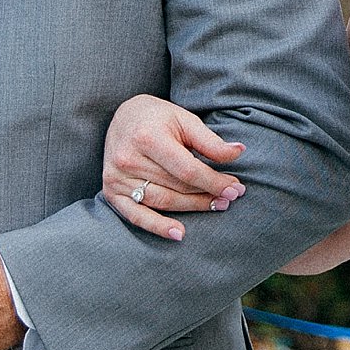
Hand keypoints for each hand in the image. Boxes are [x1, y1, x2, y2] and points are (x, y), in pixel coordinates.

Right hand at [100, 94, 246, 240]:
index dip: (214, 181)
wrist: (123, 116)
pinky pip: (135, 215)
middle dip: (207, 194)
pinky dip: (157, 227)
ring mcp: (117, 177)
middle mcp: (129, 159)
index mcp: (148, 137)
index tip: (235, 188)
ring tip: (216, 206)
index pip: (187, 169)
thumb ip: (210, 141)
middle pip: (176, 187)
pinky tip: (178, 234)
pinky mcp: (111, 191)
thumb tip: (238, 152)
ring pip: (162, 202)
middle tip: (231, 198)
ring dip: (192, 208)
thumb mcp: (185, 120)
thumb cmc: (159, 117)